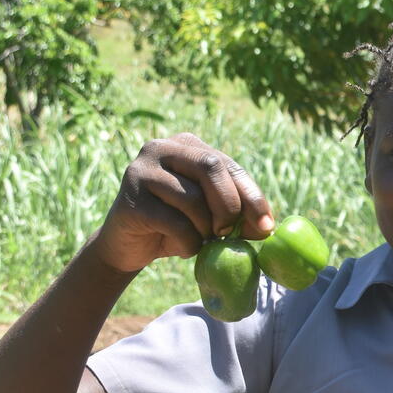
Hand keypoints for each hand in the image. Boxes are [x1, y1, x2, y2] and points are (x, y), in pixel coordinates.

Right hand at [91, 133, 274, 273]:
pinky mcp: (130, 198)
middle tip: (229, 233)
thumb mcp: (211, 216)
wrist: (126, 246)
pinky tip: (184, 247)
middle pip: (210, 167)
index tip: (266, 225)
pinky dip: (189, 242)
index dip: (251, 194)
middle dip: (229, 205)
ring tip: (201, 240)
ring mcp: (141, 170)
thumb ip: (237, 214)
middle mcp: (162, 148)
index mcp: (187, 145)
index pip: (227, 163)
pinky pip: (174, 222)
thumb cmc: (176, 227)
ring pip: (192, 197)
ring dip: (206, 229)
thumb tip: (267, 226)